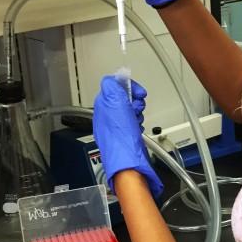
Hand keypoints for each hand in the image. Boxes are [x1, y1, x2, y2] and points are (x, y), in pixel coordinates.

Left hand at [93, 76, 162, 197]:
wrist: (129, 163)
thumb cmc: (122, 138)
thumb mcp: (115, 104)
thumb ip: (112, 87)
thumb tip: (114, 78)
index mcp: (102, 106)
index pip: (115, 86)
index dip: (129, 86)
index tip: (139, 92)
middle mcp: (106, 116)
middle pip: (123, 97)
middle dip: (134, 100)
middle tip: (136, 109)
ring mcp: (116, 127)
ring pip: (129, 110)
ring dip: (137, 112)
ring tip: (137, 120)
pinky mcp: (125, 136)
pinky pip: (133, 122)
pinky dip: (138, 123)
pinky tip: (138, 128)